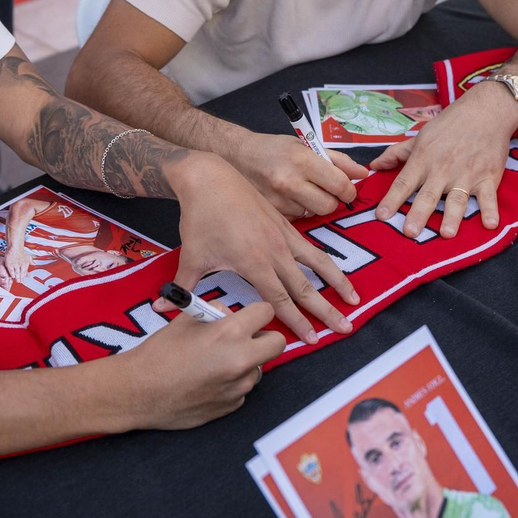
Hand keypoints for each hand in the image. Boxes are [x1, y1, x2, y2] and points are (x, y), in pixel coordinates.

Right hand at [0, 243, 31, 289]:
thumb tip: (34, 264)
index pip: (25, 272)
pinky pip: (11, 270)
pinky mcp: (9, 263)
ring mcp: (15, 264)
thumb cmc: (21, 252)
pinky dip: (12, 274)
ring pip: (16, 273)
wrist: (15, 247)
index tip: (23, 280)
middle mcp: (20, 264)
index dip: (24, 277)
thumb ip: (31, 261)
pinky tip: (12, 276)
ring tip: (17, 281)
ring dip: (17, 277)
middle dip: (21, 279)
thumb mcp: (28, 257)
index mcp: (25, 263)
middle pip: (21, 274)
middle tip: (20, 282)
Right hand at [122, 302, 285, 427]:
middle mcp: (241, 360)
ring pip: (260, 368)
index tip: (248, 317)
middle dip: (265, 338)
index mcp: (230, 333)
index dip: (257, 313)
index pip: (267, 312)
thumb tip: (230, 314)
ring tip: (216, 363)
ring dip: (246, 363)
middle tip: (245, 339)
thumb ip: (215, 313)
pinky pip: (243, 388)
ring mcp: (239, 386)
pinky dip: (232, 383)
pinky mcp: (232, 406)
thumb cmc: (159, 353)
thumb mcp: (187, 320)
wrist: (140, 391)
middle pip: (278, 343)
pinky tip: (208, 382)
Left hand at [171, 154, 358, 343]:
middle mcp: (274, 251)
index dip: (298, 323)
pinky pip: (311, 246)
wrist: (210, 177)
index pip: (281, 301)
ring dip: (338, 283)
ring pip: (317, 264)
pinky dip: (326, 260)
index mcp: (254, 263)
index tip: (314, 339)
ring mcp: (283, 236)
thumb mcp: (192, 256)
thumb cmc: (200, 218)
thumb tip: (162, 308)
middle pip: (305, 287)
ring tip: (355, 299)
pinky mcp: (286, 224)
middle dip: (327, 310)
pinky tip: (335, 270)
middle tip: (346, 328)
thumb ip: (184, 287)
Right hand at [227, 133, 367, 217]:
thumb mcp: (307, 145)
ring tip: (299, 190)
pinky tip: (287, 197)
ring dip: (312, 205)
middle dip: (332, 201)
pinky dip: (298, 211)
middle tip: (325, 191)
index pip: (340, 185)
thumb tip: (363, 174)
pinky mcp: (270, 213)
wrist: (236, 155)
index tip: (346, 190)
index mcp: (302, 160)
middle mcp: (289, 182)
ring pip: (313, 214)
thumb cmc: (275, 149)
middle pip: (329, 206)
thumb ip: (338, 161)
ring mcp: (278, 200)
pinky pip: (297, 219)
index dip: (349, 190)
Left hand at [370, 82, 517, 238]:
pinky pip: (489, 197)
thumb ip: (397, 153)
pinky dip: (490, 210)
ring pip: (457, 199)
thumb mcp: (421, 135)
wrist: (486, 110)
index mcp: (424, 159)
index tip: (381, 216)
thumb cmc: (450, 124)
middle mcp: (443, 169)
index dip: (392, 200)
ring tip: (446, 234)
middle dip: (419, 214)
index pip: (404, 182)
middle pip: (428, 195)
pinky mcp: (489, 177)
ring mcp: (467, 174)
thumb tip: (374, 166)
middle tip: (410, 232)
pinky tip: (490, 224)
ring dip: (452, 217)